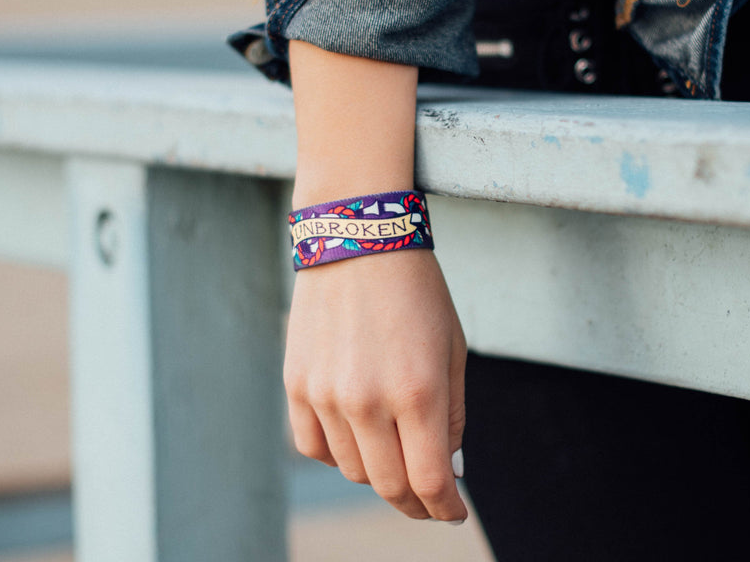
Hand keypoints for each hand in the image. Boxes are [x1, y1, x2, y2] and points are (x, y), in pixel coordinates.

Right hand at [283, 249, 467, 521]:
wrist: (357, 238)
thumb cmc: (415, 289)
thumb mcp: (452, 347)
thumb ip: (453, 414)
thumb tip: (450, 468)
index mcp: (418, 391)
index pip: (430, 481)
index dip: (446, 508)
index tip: (453, 512)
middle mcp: (367, 400)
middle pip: (390, 485)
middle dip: (416, 502)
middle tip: (428, 499)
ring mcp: (325, 394)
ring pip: (351, 470)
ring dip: (378, 472)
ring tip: (393, 452)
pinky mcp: (296, 383)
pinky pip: (312, 446)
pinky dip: (336, 454)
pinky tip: (355, 438)